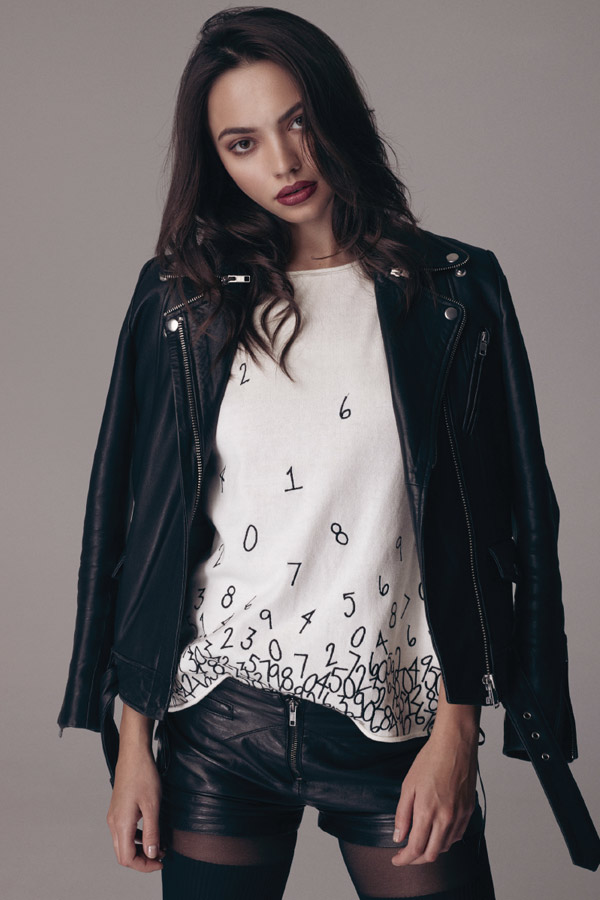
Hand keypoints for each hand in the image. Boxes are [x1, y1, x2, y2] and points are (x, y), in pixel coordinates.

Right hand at [106, 704, 163, 872]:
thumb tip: (152, 854)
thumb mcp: (152, 805)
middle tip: (161, 856)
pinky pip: (123, 832)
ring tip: (159, 845)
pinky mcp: (117, 809)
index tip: (161, 861)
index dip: (144, 865)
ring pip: (122, 844)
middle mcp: (114, 823)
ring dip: (139, 849)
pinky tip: (150, 831)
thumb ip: (151, 832)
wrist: (133, 753)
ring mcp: (114, 815)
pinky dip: (136, 838)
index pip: (127, 859)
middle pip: (123, 855)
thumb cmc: (143, 775)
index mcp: (121, 824)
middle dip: (142, 860)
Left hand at [391, 699, 478, 864]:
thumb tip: (398, 837)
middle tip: (405, 855)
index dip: (404, 859)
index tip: (396, 859)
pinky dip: (445, 840)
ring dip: (431, 850)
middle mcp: (446, 818)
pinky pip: (457, 836)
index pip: (416, 849)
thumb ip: (402, 814)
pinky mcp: (469, 811)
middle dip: (416, 860)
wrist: (455, 745)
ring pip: (446, 847)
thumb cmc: (430, 760)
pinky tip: (437, 832)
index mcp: (428, 812)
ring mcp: (460, 816)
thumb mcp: (408, 785)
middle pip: (432, 854)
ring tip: (419, 842)